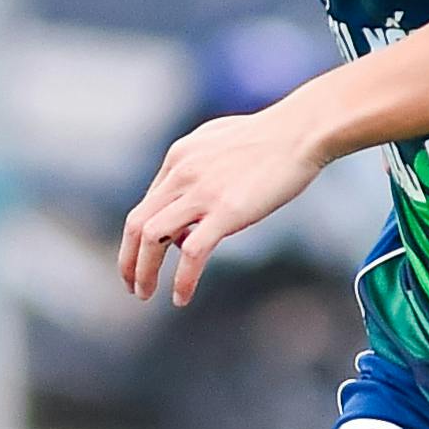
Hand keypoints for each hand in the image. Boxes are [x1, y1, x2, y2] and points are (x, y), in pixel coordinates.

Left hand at [120, 100, 331, 303]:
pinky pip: (192, 253)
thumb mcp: (219, 143)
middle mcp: (181, 173)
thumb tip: (190, 204)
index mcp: (179, 158)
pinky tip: (181, 297)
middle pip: (136, 223)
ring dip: (143, 272)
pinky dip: (182, 280)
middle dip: (128, 259)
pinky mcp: (226, 211)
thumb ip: (199, 168)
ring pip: (152, 238)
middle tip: (131, 285)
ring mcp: (202, 192)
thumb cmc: (271, 138)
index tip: (148, 257)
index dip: (142, 236)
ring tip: (145, 294)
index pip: (147, 204)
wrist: (301, 131)